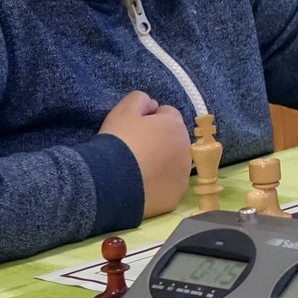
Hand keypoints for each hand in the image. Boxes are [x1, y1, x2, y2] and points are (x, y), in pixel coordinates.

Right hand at [99, 91, 190, 217]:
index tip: (135, 128)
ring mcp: (183, 176)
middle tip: (136, 150)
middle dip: (159, 142)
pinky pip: (168, 187)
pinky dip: (158, 186)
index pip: (168, 114)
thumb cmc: (119, 141)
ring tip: (137, 170)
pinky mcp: (175, 197)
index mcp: (176, 125)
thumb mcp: (123, 110)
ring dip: (161, 164)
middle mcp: (186, 149)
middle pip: (173, 140)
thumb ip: (140, 99)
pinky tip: (140, 186)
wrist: (112, 182)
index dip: (150, 119)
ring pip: (173, 165)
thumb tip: (152, 105)